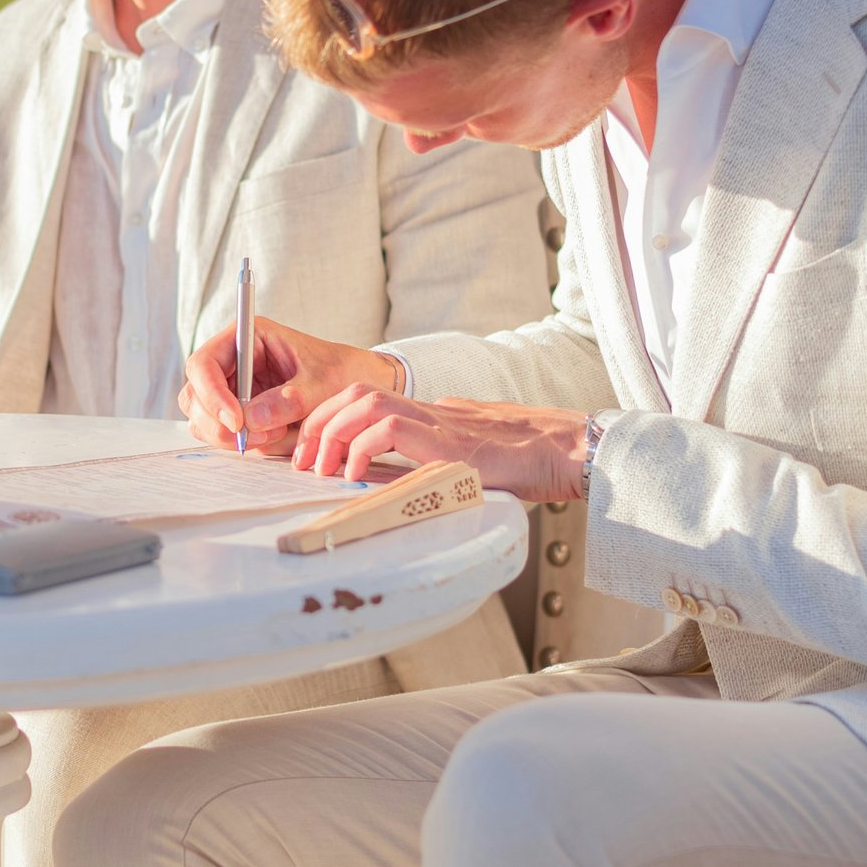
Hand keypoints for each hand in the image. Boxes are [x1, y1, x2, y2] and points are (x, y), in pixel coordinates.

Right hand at [178, 318, 400, 454]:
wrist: (354, 388)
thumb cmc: (338, 373)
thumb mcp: (321, 384)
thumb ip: (289, 400)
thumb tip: (251, 419)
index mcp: (247, 337)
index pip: (203, 363)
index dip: (211, 394)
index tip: (236, 421)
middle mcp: (232, 362)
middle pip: (195, 395)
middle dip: (219, 423)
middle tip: (256, 438)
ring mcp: (230, 390)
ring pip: (204, 420)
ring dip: (233, 437)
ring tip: (277, 434)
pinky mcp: (237, 413)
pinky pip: (223, 435)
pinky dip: (244, 443)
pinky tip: (275, 437)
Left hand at [298, 388, 586, 500]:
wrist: (564, 451)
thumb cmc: (525, 461)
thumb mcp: (468, 455)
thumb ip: (435, 453)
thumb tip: (401, 465)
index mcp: (430, 412)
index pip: (364, 400)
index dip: (329, 419)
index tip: (311, 453)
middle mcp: (428, 409)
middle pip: (353, 393)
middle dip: (317, 423)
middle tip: (302, 461)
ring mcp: (437, 419)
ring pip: (363, 403)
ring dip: (331, 433)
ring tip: (319, 467)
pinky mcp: (446, 438)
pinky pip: (388, 429)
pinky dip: (361, 448)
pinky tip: (353, 473)